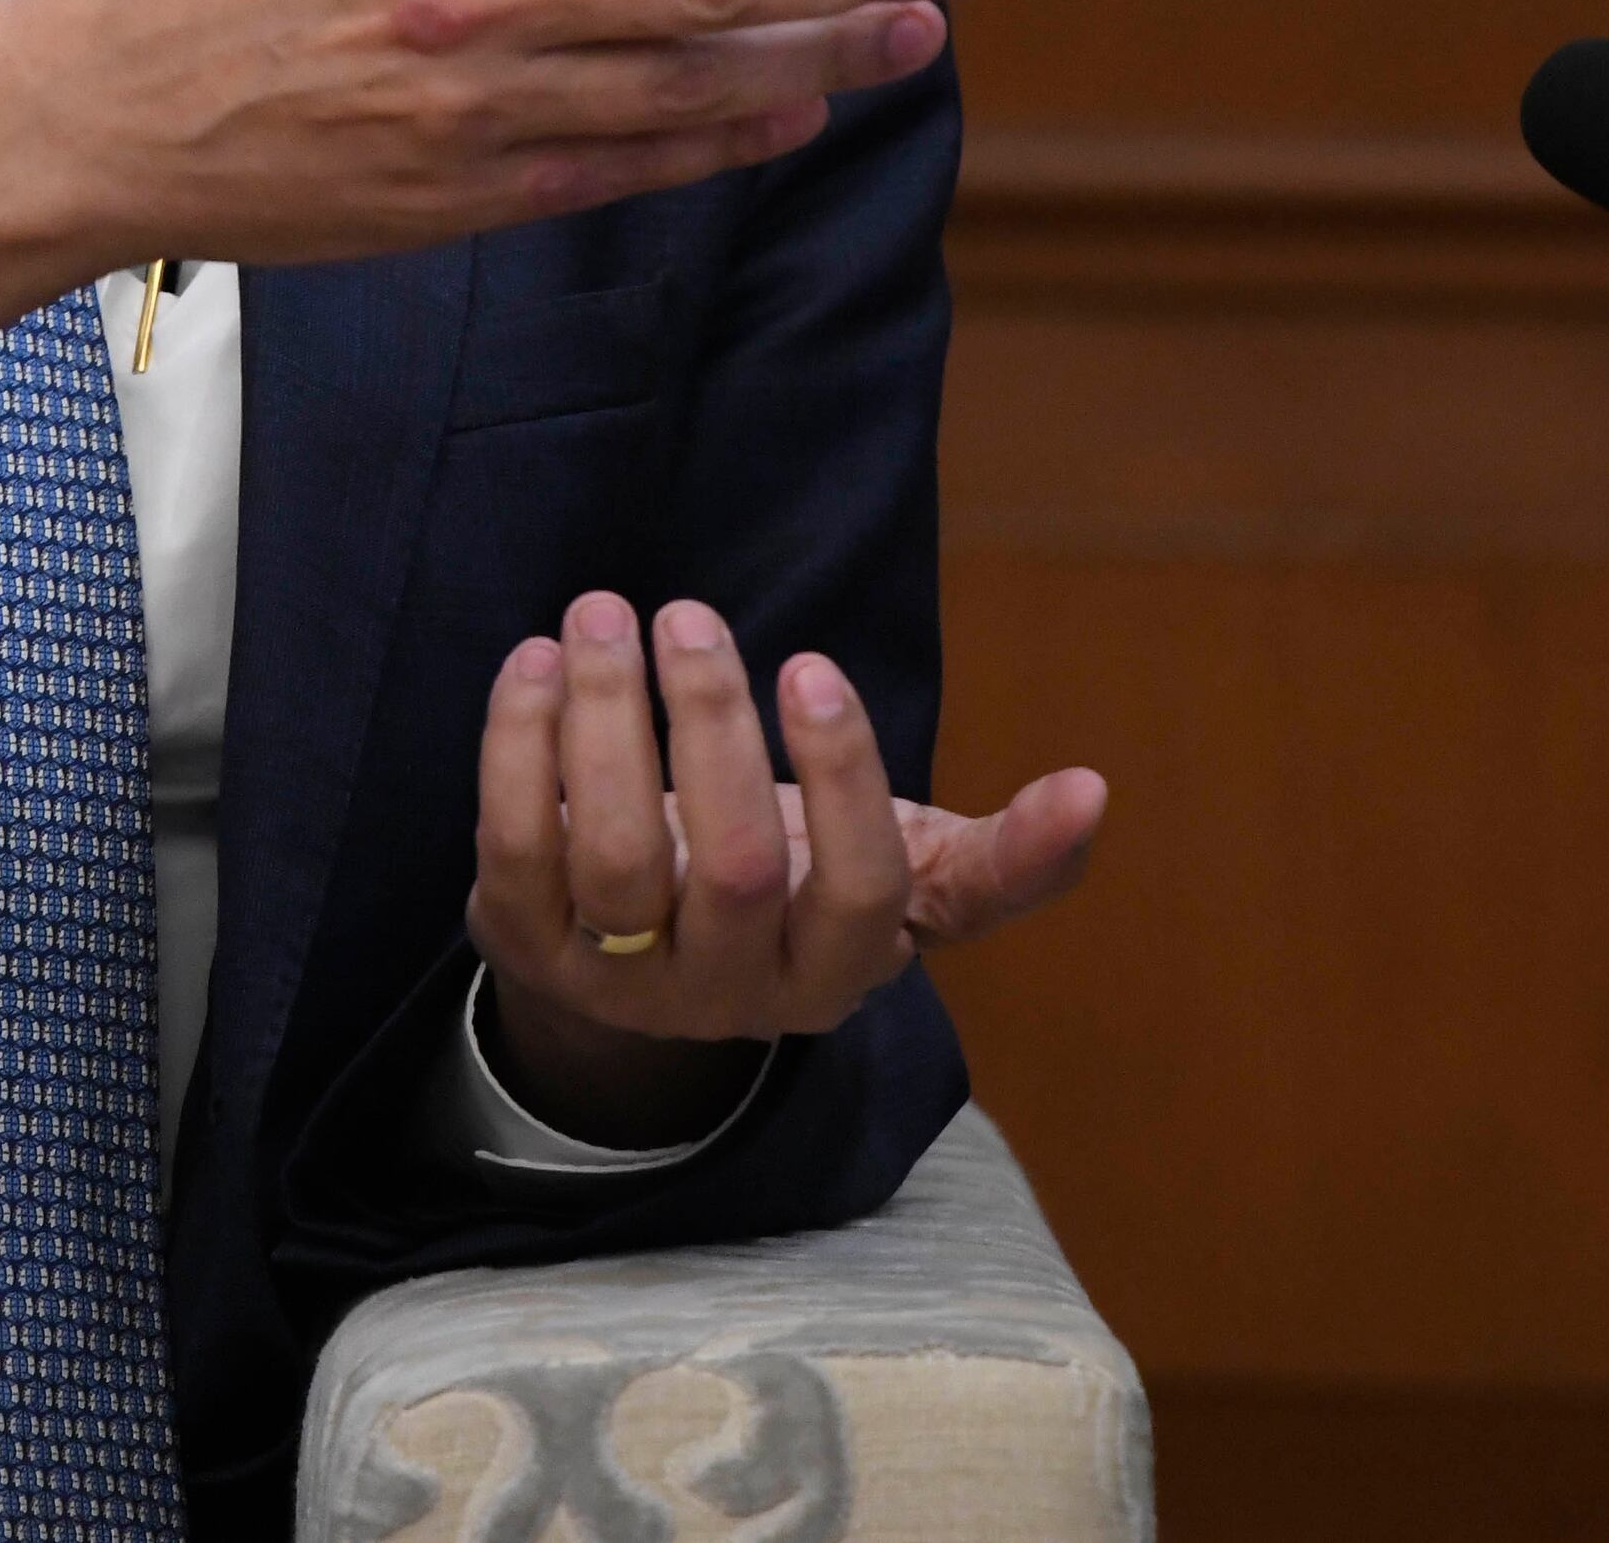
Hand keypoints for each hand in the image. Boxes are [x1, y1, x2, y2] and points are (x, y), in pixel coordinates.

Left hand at [465, 591, 1108, 1147]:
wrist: (636, 968)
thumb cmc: (790, 888)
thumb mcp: (898, 879)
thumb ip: (999, 858)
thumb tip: (1096, 793)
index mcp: (832, 969)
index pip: (858, 891)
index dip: (841, 779)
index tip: (813, 665)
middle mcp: (727, 993)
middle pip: (728, 867)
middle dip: (709, 726)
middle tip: (687, 615)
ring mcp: (617, 980)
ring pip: (611, 857)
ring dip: (604, 719)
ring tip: (605, 614)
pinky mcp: (522, 947)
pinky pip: (513, 847)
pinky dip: (518, 745)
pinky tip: (538, 661)